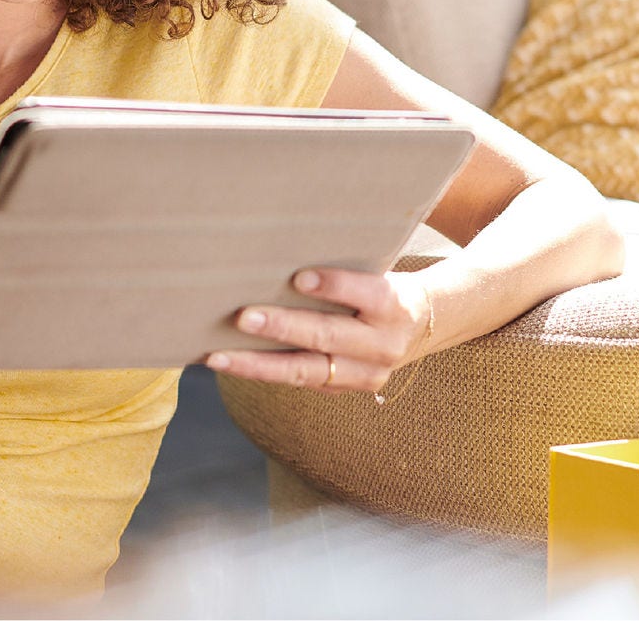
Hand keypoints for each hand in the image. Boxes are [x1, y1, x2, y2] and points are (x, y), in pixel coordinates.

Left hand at [205, 268, 432, 394]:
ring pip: (306, 371)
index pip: (366, 293)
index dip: (333, 286)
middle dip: (282, 328)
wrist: (419, 326)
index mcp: (393, 305)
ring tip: (219, 356)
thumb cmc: (381, 285)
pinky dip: (262, 373)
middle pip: (328, 336)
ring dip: (258, 364)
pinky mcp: (344, 390)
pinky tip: (229, 363)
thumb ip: (343, 265)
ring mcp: (365, 374)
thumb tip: (279, 248)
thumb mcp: (377, 269)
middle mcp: (382, 344)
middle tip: (242, 317)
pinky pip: (299, 383)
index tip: (298, 277)